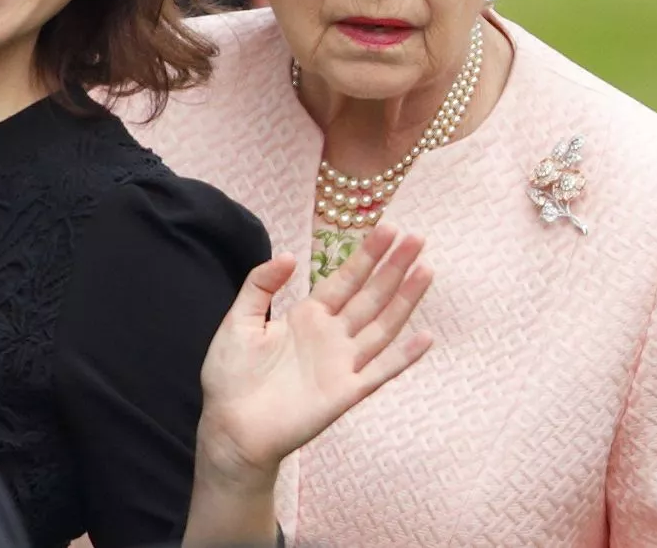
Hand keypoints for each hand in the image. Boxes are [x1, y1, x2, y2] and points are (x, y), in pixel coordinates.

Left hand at [195, 223, 431, 489]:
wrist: (230, 427)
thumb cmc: (231, 376)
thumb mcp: (239, 320)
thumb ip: (260, 285)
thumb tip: (289, 255)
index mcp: (308, 316)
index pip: (344, 279)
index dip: (366, 255)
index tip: (388, 229)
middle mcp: (331, 335)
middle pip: (370, 295)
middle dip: (393, 267)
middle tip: (417, 238)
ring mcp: (342, 363)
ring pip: (382, 325)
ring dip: (404, 299)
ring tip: (426, 271)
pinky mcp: (346, 392)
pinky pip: (380, 371)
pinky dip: (403, 356)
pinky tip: (426, 336)